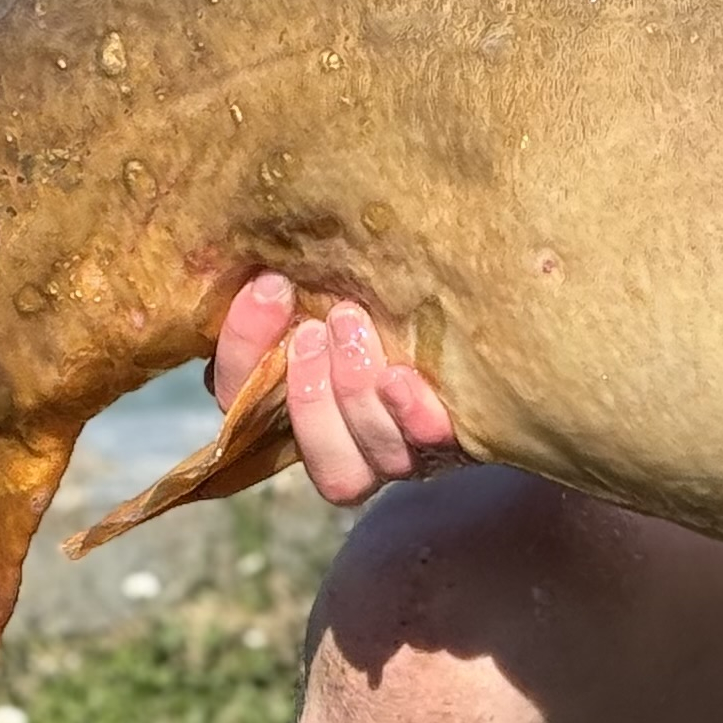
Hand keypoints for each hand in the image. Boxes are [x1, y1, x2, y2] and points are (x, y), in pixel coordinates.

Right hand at [213, 270, 458, 506]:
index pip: (239, 399)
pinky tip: (400, 377)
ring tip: (353, 325)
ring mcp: (395, 453)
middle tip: (317, 325)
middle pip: (305, 445)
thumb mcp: (328, 285)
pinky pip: (427, 446)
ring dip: (351, 390)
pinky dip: (411, 415)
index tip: (271, 285)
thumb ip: (294, 287)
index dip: (243, 349)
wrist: (483, 314)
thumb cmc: (385, 294)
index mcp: (290, 402)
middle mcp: (342, 443)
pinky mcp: (450, 443)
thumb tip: (266, 264)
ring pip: (361, 458)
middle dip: (306, 389)